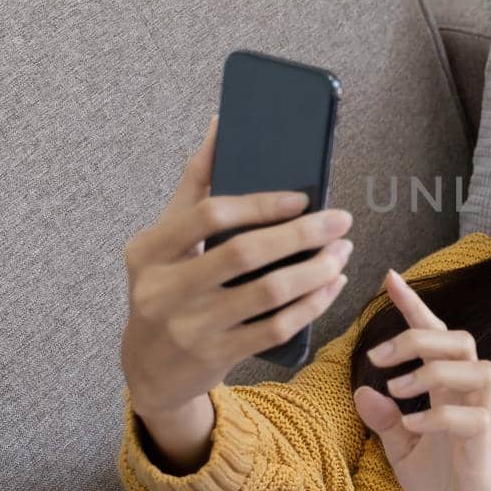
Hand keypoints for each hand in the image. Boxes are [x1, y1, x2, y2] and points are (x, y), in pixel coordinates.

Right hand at [120, 112, 355, 417]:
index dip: (259, 204)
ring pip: (268, 294)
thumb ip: (195, 183)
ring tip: (342, 252)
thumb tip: (224, 123)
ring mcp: (190, 327)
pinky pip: (277, 328)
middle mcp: (163, 289)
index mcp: (149, 250)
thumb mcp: (165, 238)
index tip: (301, 198)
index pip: (209, 215)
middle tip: (340, 220)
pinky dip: (312, 304)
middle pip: (245, 254)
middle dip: (302, 235)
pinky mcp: (216, 356)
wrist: (148, 367)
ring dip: (315, 270)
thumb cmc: (165, 285)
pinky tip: (332, 284)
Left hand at [351, 269, 490, 490]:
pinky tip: (413, 426)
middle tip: (380, 354)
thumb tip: (362, 389)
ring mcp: (480, 420)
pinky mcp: (485, 448)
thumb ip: (386, 421)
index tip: (389, 276)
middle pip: (460, 340)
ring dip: (433, 369)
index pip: (434, 338)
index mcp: (446, 394)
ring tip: (398, 388)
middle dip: (418, 336)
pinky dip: (438, 414)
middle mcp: (467, 399)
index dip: (414, 306)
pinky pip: (471, 415)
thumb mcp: (404, 454)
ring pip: (475, 367)